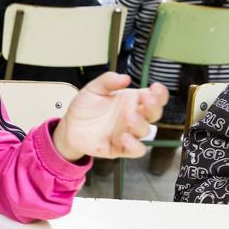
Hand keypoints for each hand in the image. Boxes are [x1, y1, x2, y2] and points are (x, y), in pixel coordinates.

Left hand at [52, 73, 168, 160]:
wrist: (70, 126)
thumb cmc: (85, 107)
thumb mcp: (94, 89)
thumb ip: (108, 81)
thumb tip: (125, 78)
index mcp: (132, 100)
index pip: (154, 97)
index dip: (159, 93)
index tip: (155, 88)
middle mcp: (133, 116)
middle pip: (154, 113)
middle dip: (154, 106)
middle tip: (147, 100)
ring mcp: (128, 132)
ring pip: (145, 131)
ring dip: (141, 124)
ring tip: (129, 116)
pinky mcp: (120, 148)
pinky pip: (136, 150)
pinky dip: (135, 145)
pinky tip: (125, 137)